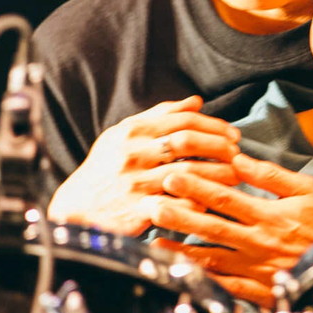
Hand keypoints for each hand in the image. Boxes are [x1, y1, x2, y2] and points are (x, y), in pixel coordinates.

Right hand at [47, 95, 241, 234]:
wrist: (76, 207)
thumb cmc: (106, 167)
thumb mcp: (125, 135)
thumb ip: (160, 116)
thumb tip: (196, 101)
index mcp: (132, 132)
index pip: (182, 121)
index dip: (213, 126)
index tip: (232, 134)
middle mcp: (132, 155)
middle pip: (186, 142)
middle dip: (218, 146)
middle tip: (236, 153)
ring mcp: (135, 183)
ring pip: (186, 174)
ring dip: (217, 174)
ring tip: (235, 175)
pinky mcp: (137, 211)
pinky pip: (178, 205)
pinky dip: (198, 202)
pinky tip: (213, 200)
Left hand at [151, 153, 312, 306]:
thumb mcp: (309, 190)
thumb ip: (272, 175)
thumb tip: (239, 158)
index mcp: (269, 215)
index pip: (224, 198)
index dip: (194, 187)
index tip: (171, 175)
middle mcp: (258, 243)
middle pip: (210, 228)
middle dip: (178, 216)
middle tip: (150, 206)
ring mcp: (256, 270)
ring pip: (211, 259)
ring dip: (181, 252)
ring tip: (153, 244)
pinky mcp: (259, 292)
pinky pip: (226, 288)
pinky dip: (203, 282)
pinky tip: (182, 276)